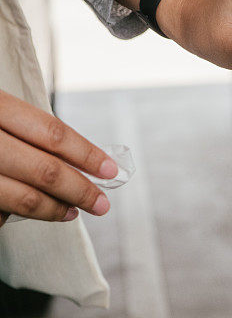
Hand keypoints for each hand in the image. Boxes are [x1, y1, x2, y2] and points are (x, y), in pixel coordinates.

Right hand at [0, 90, 117, 226]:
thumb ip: (24, 128)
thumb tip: (74, 157)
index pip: (53, 133)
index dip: (86, 153)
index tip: (109, 169)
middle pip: (43, 169)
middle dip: (79, 189)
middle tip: (102, 203)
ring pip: (18, 197)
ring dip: (52, 209)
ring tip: (72, 211)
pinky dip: (10, 215)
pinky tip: (28, 212)